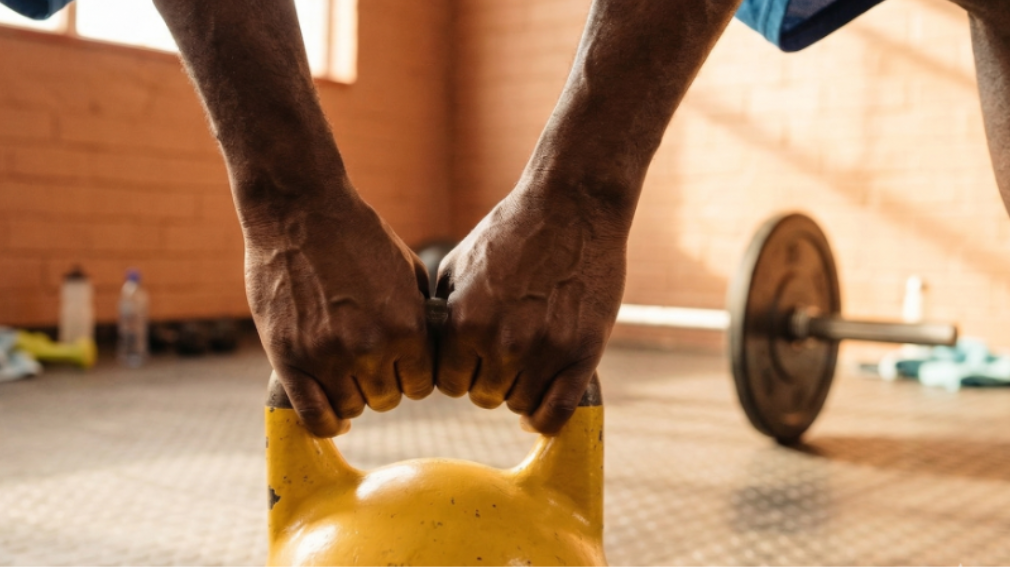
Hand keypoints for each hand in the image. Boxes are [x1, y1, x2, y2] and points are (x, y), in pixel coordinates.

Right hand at [245, 195, 433, 436]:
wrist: (301, 211)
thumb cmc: (357, 235)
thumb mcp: (407, 272)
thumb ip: (419, 316)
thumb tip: (435, 349)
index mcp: (406, 329)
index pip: (421, 385)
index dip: (410, 376)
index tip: (398, 365)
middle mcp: (371, 349)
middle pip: (387, 399)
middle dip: (381, 384)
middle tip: (367, 362)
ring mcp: (327, 356)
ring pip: (351, 408)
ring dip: (351, 395)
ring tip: (344, 373)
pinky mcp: (289, 359)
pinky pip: (314, 416)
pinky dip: (325, 421)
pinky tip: (331, 413)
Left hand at [434, 185, 626, 433]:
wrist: (571, 207)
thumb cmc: (511, 232)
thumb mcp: (458, 265)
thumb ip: (442, 313)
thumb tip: (423, 348)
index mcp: (464, 322)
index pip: (447, 383)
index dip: (459, 373)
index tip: (472, 360)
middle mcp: (501, 342)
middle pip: (483, 397)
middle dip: (490, 380)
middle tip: (505, 356)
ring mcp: (544, 351)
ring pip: (519, 405)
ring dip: (520, 391)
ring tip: (528, 365)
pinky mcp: (582, 354)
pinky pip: (556, 414)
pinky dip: (545, 420)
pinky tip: (540, 412)